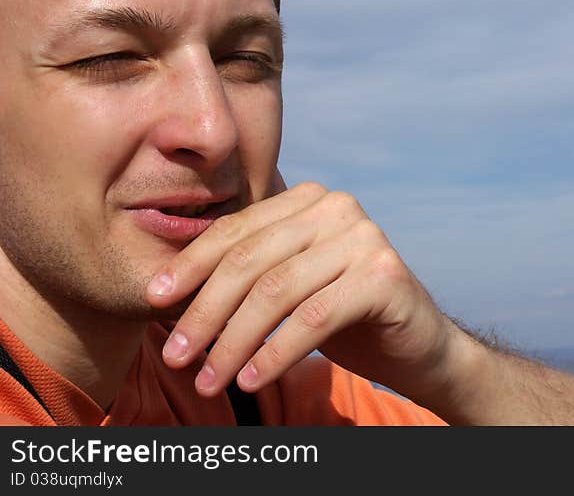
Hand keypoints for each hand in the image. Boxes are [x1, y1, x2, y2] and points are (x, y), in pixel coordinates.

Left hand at [145, 176, 456, 400]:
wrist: (416, 345)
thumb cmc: (342, 316)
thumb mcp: (289, 286)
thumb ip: (247, 271)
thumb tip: (165, 288)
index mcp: (310, 199)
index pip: (237, 230)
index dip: (190, 265)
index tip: (152, 302)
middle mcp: (338, 207)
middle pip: (251, 260)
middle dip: (205, 312)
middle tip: (175, 354)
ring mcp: (364, 237)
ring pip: (276, 291)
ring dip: (233, 342)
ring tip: (208, 379)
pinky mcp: (383, 276)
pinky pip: (312, 318)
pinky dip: (275, 353)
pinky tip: (251, 379)